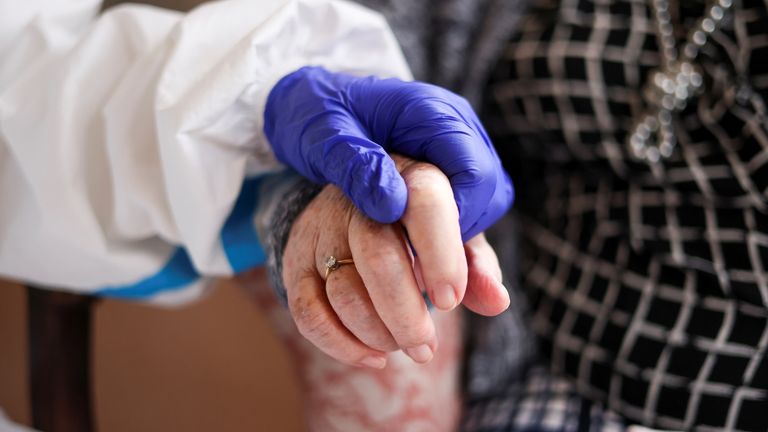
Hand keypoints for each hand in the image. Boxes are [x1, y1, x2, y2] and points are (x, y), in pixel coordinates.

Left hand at [264, 66, 513, 241]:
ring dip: (456, 239)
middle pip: (488, 191)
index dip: (457, 222)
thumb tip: (394, 206)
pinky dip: (449, 236)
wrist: (310, 101)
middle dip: (459, 237)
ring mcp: (453, 148)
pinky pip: (465, 206)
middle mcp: (454, 127)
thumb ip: (357, 166)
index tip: (422, 258)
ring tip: (415, 266)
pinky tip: (422, 262)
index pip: (474, 173)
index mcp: (430, 111)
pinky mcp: (446, 167)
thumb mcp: (322, 137)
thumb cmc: (315, 113)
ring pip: (483, 203)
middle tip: (419, 271)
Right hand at [282, 155, 508, 367]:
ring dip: (379, 333)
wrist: (357, 204)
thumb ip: (478, 266)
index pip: (423, 202)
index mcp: (409, 179)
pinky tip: (374, 357)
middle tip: (425, 348)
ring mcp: (322, 230)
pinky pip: (309, 313)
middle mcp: (359, 199)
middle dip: (405, 314)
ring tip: (405, 345)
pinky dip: (342, 345)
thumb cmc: (421, 226)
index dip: (440, 254)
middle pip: (377, 256)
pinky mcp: (297, 261)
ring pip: (344, 291)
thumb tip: (497, 302)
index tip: (450, 300)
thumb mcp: (457, 234)